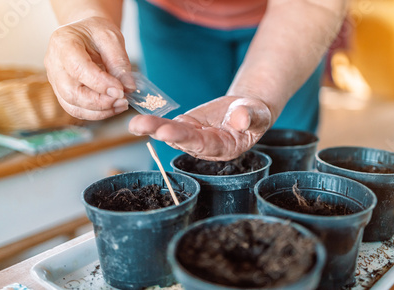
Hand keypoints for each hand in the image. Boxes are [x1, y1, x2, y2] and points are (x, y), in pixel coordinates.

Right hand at [45, 17, 133, 119]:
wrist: (85, 33)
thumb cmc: (96, 32)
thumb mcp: (111, 38)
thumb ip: (119, 62)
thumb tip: (128, 88)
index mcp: (62, 43)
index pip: (78, 69)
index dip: (100, 83)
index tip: (121, 90)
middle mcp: (53, 63)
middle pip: (71, 92)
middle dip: (99, 102)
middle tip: (122, 100)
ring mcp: (55, 80)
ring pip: (72, 105)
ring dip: (99, 111)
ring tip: (121, 105)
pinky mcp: (61, 92)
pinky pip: (75, 109)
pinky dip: (95, 113)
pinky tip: (112, 107)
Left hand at [128, 96, 271, 160]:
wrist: (244, 110)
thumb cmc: (254, 114)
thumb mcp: (258, 114)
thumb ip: (251, 117)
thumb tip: (241, 118)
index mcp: (225, 147)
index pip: (204, 144)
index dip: (186, 139)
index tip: (168, 132)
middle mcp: (206, 147)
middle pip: (182, 140)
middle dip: (162, 132)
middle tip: (142, 126)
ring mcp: (194, 137)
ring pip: (172, 133)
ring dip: (153, 128)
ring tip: (135, 124)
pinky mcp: (186, 126)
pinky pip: (169, 124)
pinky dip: (155, 122)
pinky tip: (139, 122)